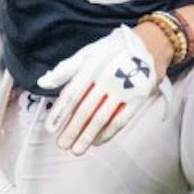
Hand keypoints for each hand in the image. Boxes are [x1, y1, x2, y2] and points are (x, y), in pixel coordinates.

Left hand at [38, 24, 168, 155]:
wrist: (151, 44)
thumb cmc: (115, 49)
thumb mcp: (89, 52)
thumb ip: (66, 69)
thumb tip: (43, 83)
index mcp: (92, 65)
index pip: (72, 92)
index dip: (60, 112)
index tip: (50, 127)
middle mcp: (107, 78)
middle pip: (86, 109)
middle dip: (72, 129)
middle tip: (61, 144)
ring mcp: (124, 89)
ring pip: (101, 118)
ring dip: (87, 136)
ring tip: (76, 149)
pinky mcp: (137, 99)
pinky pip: (120, 120)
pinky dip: (107, 133)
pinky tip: (96, 141)